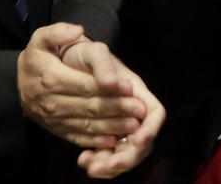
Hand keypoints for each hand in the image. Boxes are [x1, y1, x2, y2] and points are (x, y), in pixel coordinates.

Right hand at [18, 23, 146, 148]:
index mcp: (51, 77)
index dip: (108, 88)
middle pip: (89, 107)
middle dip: (117, 109)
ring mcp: (54, 119)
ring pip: (87, 125)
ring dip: (112, 127)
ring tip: (134, 125)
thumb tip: (78, 30)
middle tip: (140, 110)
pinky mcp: (57, 130)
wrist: (17, 83)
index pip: (85, 85)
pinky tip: (114, 140)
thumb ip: (59, 32)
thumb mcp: (40, 38)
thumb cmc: (37, 58)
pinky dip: (96, 141)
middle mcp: (52, 101)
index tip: (129, 87)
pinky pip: (79, 137)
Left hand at [75, 54, 164, 178]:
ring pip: (125, 151)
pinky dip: (99, 161)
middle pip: (142, 141)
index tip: (137, 141)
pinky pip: (109, 153)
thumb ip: (103, 63)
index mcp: (135, 91)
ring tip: (91, 167)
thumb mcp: (92, 52)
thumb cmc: (83, 54)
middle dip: (128, 156)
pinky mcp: (105, 132)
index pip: (154, 113)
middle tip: (108, 165)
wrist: (65, 61)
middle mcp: (131, 110)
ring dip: (112, 164)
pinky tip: (83, 159)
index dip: (150, 129)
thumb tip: (111, 83)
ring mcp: (119, 123)